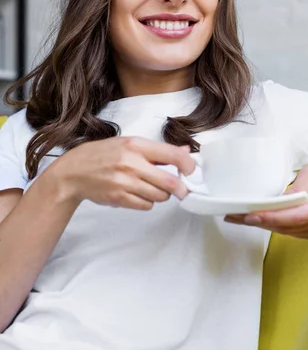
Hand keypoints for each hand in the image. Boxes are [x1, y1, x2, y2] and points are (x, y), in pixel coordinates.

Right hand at [48, 136, 194, 210]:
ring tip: (151, 187)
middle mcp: (131, 163)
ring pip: (160, 196)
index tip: (191, 171)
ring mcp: (125, 182)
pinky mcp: (119, 198)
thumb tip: (185, 152)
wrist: (74, 172)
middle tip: (183, 189)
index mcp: (135, 145)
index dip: (188, 165)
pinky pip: (146, 205)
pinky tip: (138, 193)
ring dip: (162, 194)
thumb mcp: (129, 144)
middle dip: (181, 188)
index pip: (172, 155)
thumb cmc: (103, 155)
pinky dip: (148, 202)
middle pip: (170, 182)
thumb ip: (157, 150)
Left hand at [225, 159, 307, 239]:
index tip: (250, 215)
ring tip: (239, 218)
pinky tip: (258, 220)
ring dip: (263, 225)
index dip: (271, 218)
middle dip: (260, 222)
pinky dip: (274, 226)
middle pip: (287, 227)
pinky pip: (291, 232)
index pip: (294, 217)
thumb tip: (277, 202)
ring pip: (287, 231)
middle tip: (235, 216)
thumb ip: (296, 189)